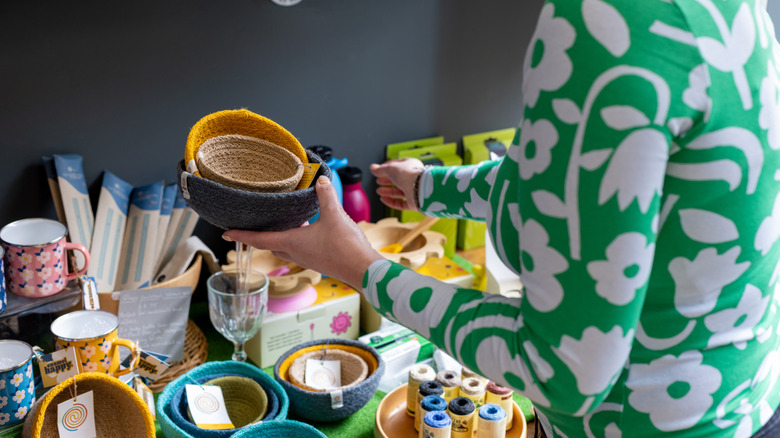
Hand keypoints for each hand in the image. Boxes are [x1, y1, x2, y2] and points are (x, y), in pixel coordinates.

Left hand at [222, 176, 383, 289]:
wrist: (363, 269)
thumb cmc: (345, 247)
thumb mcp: (334, 215)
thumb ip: (326, 196)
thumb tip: (320, 180)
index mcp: (292, 243)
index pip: (259, 239)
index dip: (241, 234)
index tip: (225, 232)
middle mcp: (296, 253)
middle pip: (271, 244)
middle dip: (260, 236)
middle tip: (251, 226)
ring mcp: (308, 259)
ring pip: (286, 247)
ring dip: (280, 236)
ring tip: (280, 222)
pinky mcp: (320, 260)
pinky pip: (301, 248)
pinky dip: (297, 238)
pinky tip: (308, 228)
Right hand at [370, 158, 424, 211]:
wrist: (420, 188)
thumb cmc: (409, 175)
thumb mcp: (390, 168)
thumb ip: (380, 169)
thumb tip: (372, 168)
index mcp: (411, 165)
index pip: (397, 166)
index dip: (386, 168)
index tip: (378, 170)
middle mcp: (413, 178)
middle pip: (398, 179)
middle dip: (386, 180)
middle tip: (378, 181)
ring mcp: (414, 191)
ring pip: (399, 191)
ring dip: (388, 191)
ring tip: (379, 191)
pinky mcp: (413, 203)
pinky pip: (401, 203)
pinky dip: (391, 202)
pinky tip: (383, 199)